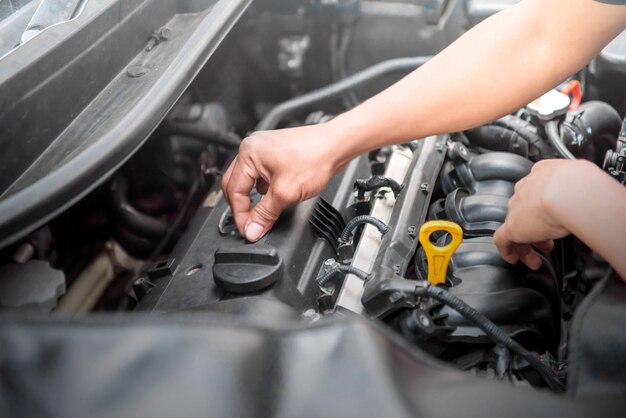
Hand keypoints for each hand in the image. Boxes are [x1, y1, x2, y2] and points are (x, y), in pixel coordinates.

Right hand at [221, 124, 342, 241]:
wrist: (337, 145)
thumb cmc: (315, 157)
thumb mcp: (285, 193)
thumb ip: (265, 214)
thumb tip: (252, 229)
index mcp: (248, 153)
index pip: (234, 190)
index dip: (239, 214)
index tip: (247, 230)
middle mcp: (253, 148)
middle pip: (236, 184)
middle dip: (242, 207)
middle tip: (251, 226)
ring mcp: (264, 150)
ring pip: (250, 181)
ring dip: (254, 199)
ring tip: (263, 213)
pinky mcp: (276, 155)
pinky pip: (262, 176)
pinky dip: (265, 190)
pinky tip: (275, 197)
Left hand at [494, 159, 584, 269]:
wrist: (568, 192)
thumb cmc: (579, 187)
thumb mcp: (580, 184)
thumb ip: (577, 191)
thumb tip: (586, 201)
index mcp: (542, 174)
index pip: (536, 193)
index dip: (542, 211)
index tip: (550, 222)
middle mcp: (526, 189)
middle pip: (524, 211)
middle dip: (534, 229)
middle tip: (546, 244)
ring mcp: (517, 207)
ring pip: (515, 226)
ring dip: (525, 245)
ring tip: (535, 258)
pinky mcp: (512, 226)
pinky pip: (502, 240)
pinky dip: (507, 251)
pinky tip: (514, 259)